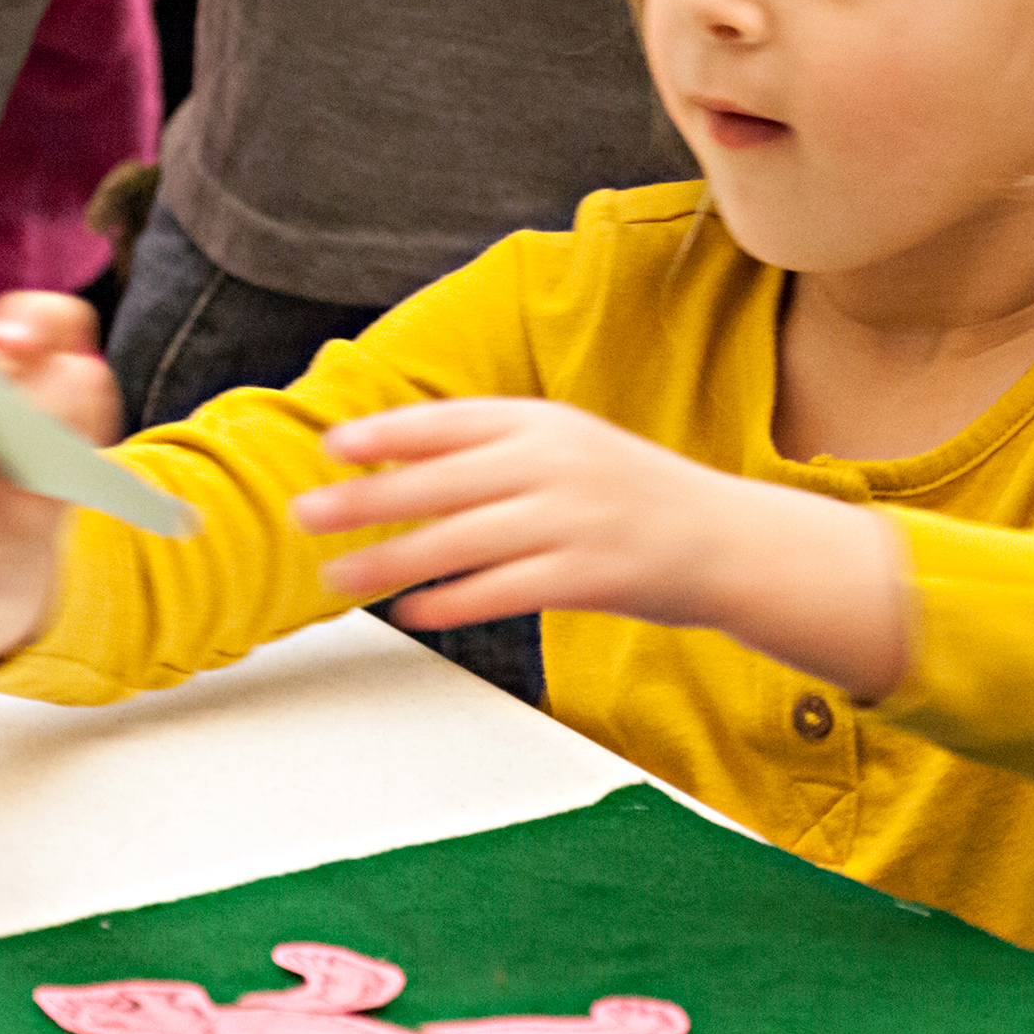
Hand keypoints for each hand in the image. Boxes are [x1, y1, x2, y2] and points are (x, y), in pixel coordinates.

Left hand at [293, 399, 907, 697]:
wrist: (728, 542)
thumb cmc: (636, 498)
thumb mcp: (572, 449)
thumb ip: (499, 451)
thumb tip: (402, 462)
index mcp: (547, 422)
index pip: (450, 421)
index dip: (385, 433)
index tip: (331, 446)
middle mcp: (556, 462)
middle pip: (439, 482)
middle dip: (363, 500)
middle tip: (305, 514)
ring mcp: (573, 519)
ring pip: (458, 541)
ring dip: (388, 562)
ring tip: (336, 578)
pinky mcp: (588, 575)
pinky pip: (500, 590)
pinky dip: (449, 601)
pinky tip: (411, 612)